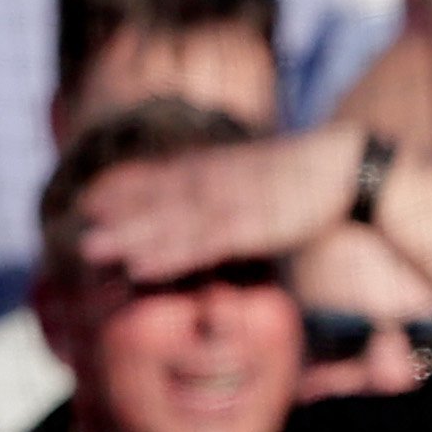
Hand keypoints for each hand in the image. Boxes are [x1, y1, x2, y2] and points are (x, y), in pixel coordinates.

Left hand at [60, 128, 366, 286]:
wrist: (353, 164)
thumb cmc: (314, 178)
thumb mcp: (271, 176)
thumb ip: (243, 184)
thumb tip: (228, 204)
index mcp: (226, 167)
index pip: (168, 175)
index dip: (129, 185)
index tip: (92, 196)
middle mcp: (221, 181)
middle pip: (160, 198)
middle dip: (119, 212)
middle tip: (78, 226)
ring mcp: (234, 202)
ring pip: (171, 223)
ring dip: (130, 235)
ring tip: (91, 249)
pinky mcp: (252, 226)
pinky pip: (200, 244)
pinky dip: (168, 254)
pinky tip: (140, 267)